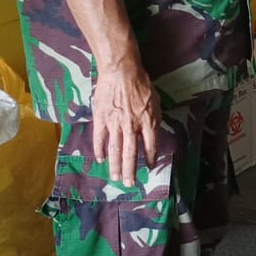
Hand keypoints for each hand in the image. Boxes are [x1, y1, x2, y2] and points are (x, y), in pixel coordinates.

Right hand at [91, 63, 160, 184]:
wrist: (121, 71)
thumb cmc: (141, 84)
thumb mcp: (155, 101)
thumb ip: (154, 118)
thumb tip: (154, 133)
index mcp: (148, 121)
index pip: (150, 145)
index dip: (150, 158)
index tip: (149, 167)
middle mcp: (132, 126)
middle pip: (131, 153)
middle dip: (131, 170)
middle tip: (130, 184)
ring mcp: (115, 124)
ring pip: (114, 150)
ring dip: (115, 166)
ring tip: (116, 178)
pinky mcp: (101, 119)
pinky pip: (100, 138)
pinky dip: (99, 150)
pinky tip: (100, 159)